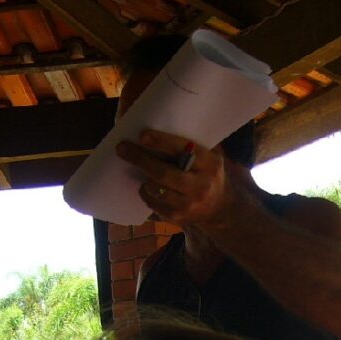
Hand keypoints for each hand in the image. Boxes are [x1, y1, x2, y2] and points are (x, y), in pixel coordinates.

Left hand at [115, 130, 236, 229]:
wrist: (219, 209)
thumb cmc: (207, 173)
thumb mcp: (210, 156)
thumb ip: (193, 143)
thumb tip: (159, 122)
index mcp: (210, 164)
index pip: (183, 151)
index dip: (161, 142)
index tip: (142, 135)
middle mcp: (201, 186)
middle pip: (163, 173)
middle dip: (140, 159)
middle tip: (122, 148)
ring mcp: (188, 204)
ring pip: (155, 188)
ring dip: (144, 177)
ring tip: (138, 169)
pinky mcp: (176, 217)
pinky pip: (152, 202)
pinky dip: (145, 192)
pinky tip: (146, 186)